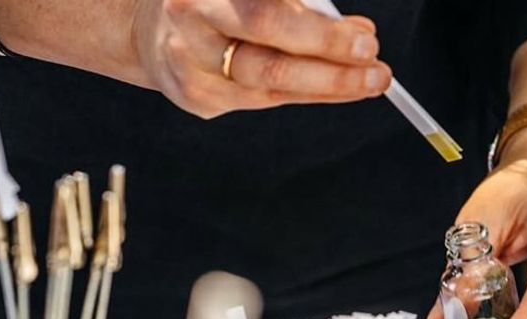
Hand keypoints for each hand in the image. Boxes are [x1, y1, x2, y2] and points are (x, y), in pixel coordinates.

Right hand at [131, 0, 392, 117]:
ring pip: (269, 85)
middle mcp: (192, 24)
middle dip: (330, 64)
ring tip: (369, 80)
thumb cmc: (215, 5)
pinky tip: (335, 89)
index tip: (364, 37)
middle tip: (375, 67)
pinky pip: (263, 101)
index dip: (320, 32)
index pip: (268, 14)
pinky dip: (305, 94)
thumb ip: (300, 7)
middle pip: (267, 57)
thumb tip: (358, 31)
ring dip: (328, 85)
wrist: (151, 31)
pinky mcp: (197, 99)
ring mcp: (189, 67)